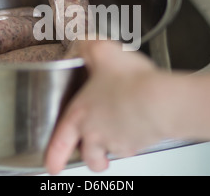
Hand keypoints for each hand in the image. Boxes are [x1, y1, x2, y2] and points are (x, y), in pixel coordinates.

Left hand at [44, 40, 176, 173]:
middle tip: (94, 157)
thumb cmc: (130, 81)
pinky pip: (134, 146)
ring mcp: (118, 141)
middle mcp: (96, 133)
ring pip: (111, 153)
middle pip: (87, 156)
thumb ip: (87, 46)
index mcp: (80, 114)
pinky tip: (139, 125)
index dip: (53, 156)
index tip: (51, 166)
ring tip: (118, 141)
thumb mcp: (101, 51)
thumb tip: (80, 44)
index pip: (59, 142)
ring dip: (112, 150)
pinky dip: (134, 139)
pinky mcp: (139, 143)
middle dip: (90, 158)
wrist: (159, 101)